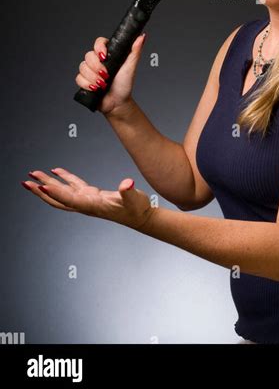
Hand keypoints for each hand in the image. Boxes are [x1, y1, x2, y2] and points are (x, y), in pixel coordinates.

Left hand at [21, 168, 153, 230]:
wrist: (142, 217)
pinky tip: (56, 171)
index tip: (42, 186)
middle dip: (41, 191)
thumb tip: (127, 184)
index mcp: (93, 205)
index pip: (70, 199)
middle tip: (26, 181)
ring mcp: (87, 200)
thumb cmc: (138, 209)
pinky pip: (73, 186)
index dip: (56, 193)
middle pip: (58, 199)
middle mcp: (86, 204)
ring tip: (34, 175)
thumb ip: (129, 191)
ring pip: (62, 193)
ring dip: (47, 184)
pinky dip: (63, 178)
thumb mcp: (135, 199)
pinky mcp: (92, 195)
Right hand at [75, 33, 146, 114]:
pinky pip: (79, 78)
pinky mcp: (84, 81)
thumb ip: (135, 51)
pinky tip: (95, 89)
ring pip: (83, 67)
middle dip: (97, 67)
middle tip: (107, 76)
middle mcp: (97, 61)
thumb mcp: (131, 67)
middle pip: (89, 55)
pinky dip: (87, 84)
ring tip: (103, 85)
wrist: (117, 103)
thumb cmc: (124, 85)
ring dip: (93, 78)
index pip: (99, 42)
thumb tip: (141, 37)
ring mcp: (90, 70)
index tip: (104, 56)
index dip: (99, 47)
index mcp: (108, 54)